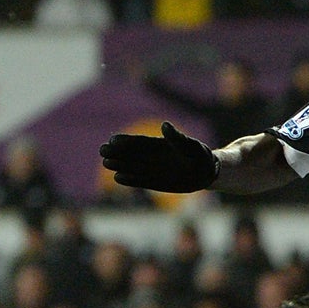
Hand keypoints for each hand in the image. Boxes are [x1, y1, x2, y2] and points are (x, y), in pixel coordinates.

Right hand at [100, 122, 218, 193]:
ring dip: (120, 165)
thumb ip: (177, 138)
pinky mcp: (155, 182)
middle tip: (103, 151)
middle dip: (117, 152)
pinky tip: (118, 177)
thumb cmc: (198, 155)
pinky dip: (130, 180)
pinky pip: (140, 181)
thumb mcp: (190, 146)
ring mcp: (152, 169)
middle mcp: (152, 156)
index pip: (139, 142)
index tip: (113, 140)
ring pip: (132, 166)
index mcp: (158, 144)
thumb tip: (165, 125)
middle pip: (130, 154)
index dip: (126, 141)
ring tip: (106, 163)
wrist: (205, 172)